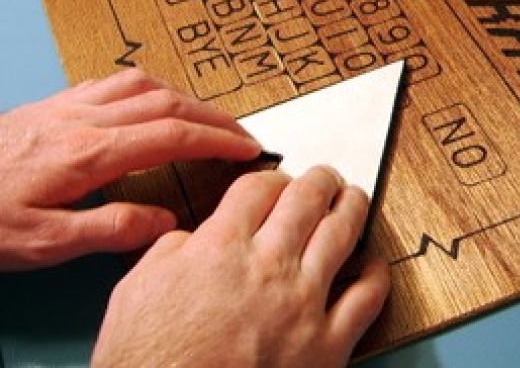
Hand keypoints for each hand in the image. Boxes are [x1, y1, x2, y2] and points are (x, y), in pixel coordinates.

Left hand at [0, 68, 260, 269]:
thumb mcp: (42, 242)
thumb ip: (108, 230)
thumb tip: (163, 223)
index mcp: (88, 152)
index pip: (171, 135)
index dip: (217, 140)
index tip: (247, 148)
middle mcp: (83, 119)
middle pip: (166, 102)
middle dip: (213, 116)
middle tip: (241, 133)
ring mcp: (67, 105)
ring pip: (142, 84)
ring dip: (184, 98)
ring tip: (206, 118)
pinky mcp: (53, 104)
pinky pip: (113, 82)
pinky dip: (148, 89)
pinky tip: (151, 102)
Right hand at [92, 166, 390, 367]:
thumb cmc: (147, 363)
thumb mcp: (135, 292)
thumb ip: (170, 251)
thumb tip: (193, 239)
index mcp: (222, 248)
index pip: (260, 187)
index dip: (271, 177)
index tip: (277, 181)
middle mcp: (269, 267)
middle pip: (308, 198)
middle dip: (320, 179)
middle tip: (325, 177)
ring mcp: (303, 305)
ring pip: (343, 233)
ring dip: (352, 206)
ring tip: (353, 198)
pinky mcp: (327, 346)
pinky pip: (367, 298)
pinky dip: (376, 274)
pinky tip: (373, 263)